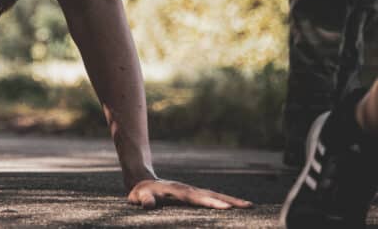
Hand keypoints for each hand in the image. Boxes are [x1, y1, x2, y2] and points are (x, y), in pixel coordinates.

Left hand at [128, 179, 251, 209]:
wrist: (143, 181)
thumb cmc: (140, 193)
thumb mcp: (138, 196)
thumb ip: (144, 200)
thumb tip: (148, 204)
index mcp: (175, 190)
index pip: (194, 197)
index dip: (208, 202)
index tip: (224, 207)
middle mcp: (187, 189)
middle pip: (210, 194)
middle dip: (227, 200)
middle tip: (245, 206)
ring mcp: (192, 190)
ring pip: (214, 194)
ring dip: (231, 200)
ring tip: (249, 206)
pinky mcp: (195, 194)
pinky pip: (213, 197)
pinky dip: (226, 200)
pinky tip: (239, 206)